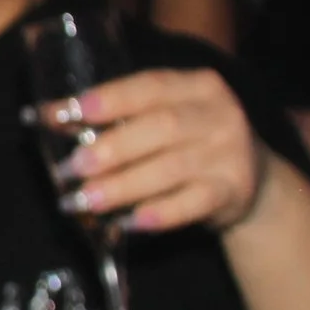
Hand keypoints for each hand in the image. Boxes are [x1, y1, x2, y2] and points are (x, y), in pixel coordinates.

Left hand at [41, 66, 267, 233]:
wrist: (254, 178)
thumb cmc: (190, 142)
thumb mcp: (166, 118)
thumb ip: (123, 117)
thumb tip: (56, 121)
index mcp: (198, 86)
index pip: (148, 86)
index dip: (106, 99)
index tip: (64, 113)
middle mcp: (219, 114)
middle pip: (161, 127)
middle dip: (111, 149)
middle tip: (70, 168)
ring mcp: (230, 153)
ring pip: (171, 168)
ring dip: (123, 186)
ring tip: (85, 200)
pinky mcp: (234, 190)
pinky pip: (192, 204)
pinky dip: (158, 214)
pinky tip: (127, 223)